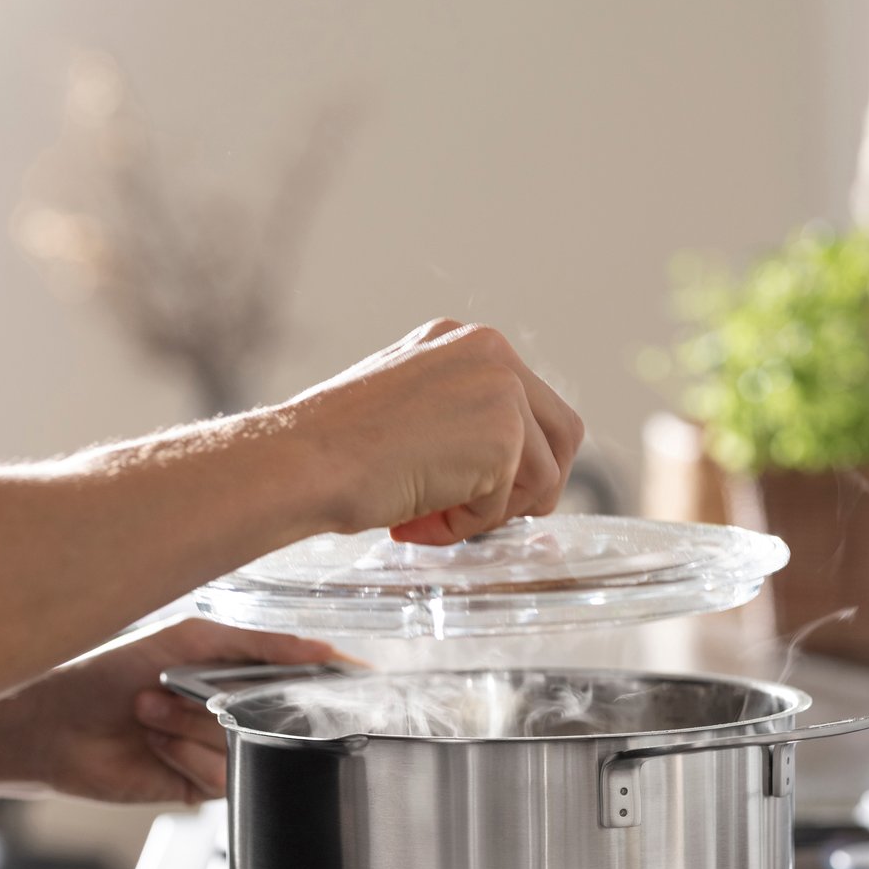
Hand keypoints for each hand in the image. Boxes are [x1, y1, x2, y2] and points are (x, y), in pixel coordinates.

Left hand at [18, 617, 330, 804]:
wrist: (53, 722)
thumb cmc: (108, 668)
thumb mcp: (189, 639)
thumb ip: (259, 644)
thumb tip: (318, 648)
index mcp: (238, 670)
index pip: (304, 675)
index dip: (334, 678)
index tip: (364, 678)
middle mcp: (234, 711)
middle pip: (280, 716)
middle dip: (234, 700)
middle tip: (188, 688)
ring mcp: (217, 750)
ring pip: (247, 748)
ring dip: (193, 726)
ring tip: (149, 710)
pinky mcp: (197, 786)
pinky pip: (222, 777)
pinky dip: (185, 755)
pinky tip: (153, 742)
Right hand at [288, 319, 584, 544]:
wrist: (304, 460)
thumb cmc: (332, 450)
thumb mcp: (407, 414)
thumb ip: (457, 423)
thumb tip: (501, 468)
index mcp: (464, 342)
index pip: (530, 404)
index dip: (513, 462)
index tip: (464, 491)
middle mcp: (492, 353)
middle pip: (563, 434)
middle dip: (532, 488)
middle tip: (475, 515)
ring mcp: (503, 390)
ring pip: (543, 476)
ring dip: (488, 512)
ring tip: (425, 516)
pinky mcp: (505, 435)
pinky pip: (510, 504)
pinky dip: (466, 526)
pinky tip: (415, 517)